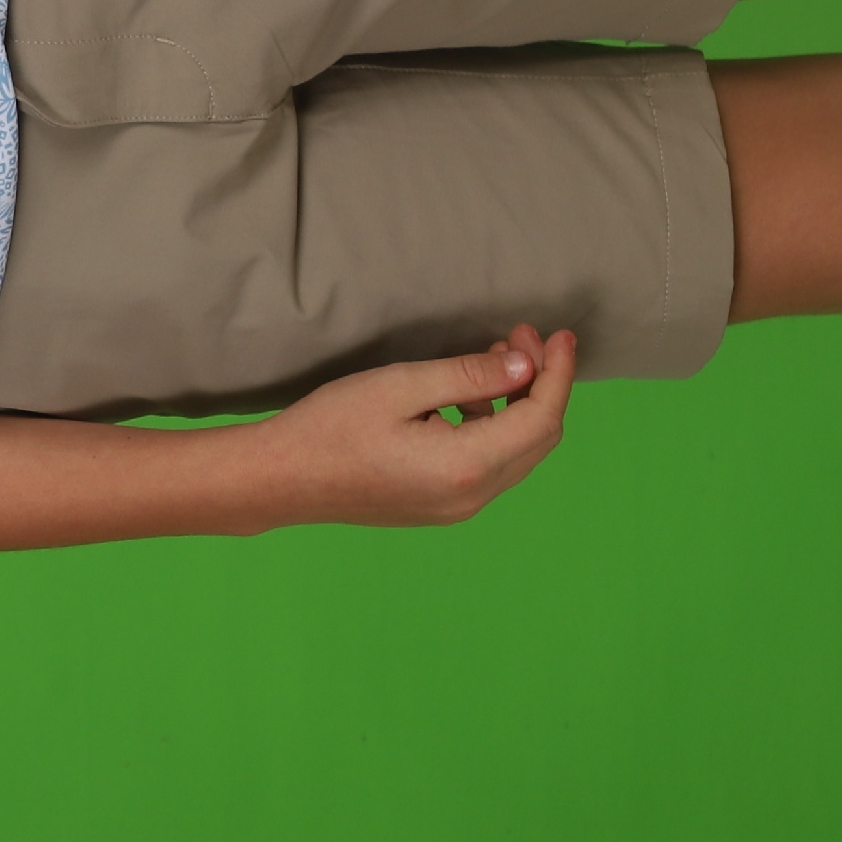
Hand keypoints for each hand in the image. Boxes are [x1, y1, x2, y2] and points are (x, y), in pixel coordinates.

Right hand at [259, 325, 579, 526]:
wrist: (282, 479)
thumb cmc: (331, 427)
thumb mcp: (400, 386)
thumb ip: (468, 376)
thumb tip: (525, 367)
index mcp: (466, 467)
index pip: (540, 418)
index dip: (557, 373)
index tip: (559, 334)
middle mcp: (471, 497)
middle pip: (538, 439)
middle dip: (540, 384)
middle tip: (520, 337)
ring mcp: (457, 508)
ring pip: (517, 453)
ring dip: (517, 404)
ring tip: (490, 360)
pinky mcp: (440, 506)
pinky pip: (489, 465)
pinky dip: (493, 426)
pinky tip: (462, 399)